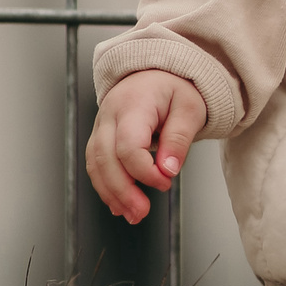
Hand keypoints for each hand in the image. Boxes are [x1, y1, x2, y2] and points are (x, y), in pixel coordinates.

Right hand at [86, 70, 206, 224]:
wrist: (158, 72)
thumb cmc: (175, 87)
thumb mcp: (190, 107)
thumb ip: (179, 138)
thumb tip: (168, 171)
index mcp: (133, 103)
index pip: (128, 146)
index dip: (144, 171)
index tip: (166, 182)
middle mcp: (109, 115)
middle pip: (105, 159)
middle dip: (122, 191)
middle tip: (141, 212)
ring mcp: (100, 126)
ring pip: (95, 165)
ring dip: (111, 194)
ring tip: (133, 214)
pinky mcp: (100, 137)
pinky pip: (96, 165)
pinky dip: (106, 186)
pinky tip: (120, 204)